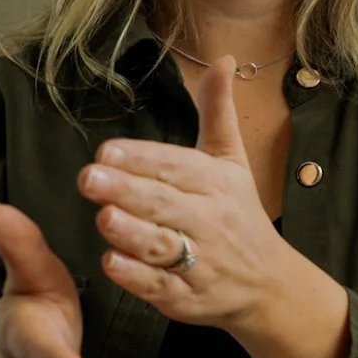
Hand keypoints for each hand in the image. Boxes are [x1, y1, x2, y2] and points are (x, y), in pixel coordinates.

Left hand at [78, 58, 290, 328]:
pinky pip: (162, 287)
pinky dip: (137, 278)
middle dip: (127, 190)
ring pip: (164, 245)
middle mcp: (210, 220)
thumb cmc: (240, 214)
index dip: (142, 158)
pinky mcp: (189, 298)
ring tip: (103, 217)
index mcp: (217, 183)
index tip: (107, 150)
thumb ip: (218, 112)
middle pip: (165, 203)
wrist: (268, 283)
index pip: (177, 166)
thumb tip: (224, 60)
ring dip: (132, 232)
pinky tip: (112, 263)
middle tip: (88, 177)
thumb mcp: (232, 160)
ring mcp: (201, 261)